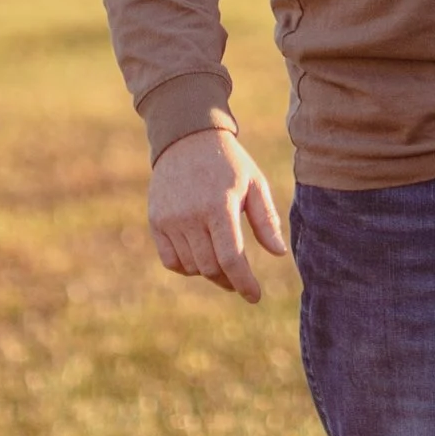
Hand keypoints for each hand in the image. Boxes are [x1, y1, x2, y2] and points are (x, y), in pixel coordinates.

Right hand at [149, 116, 288, 301]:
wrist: (187, 139)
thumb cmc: (228, 163)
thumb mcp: (255, 183)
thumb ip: (266, 220)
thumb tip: (279, 254)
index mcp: (220, 206)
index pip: (231, 258)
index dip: (244, 282)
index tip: (254, 296)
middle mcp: (191, 215)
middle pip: (211, 267)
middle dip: (230, 280)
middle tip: (241, 281)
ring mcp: (170, 219)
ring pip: (192, 267)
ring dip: (209, 272)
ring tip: (223, 264)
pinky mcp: (156, 221)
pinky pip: (170, 261)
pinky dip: (186, 267)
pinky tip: (200, 259)